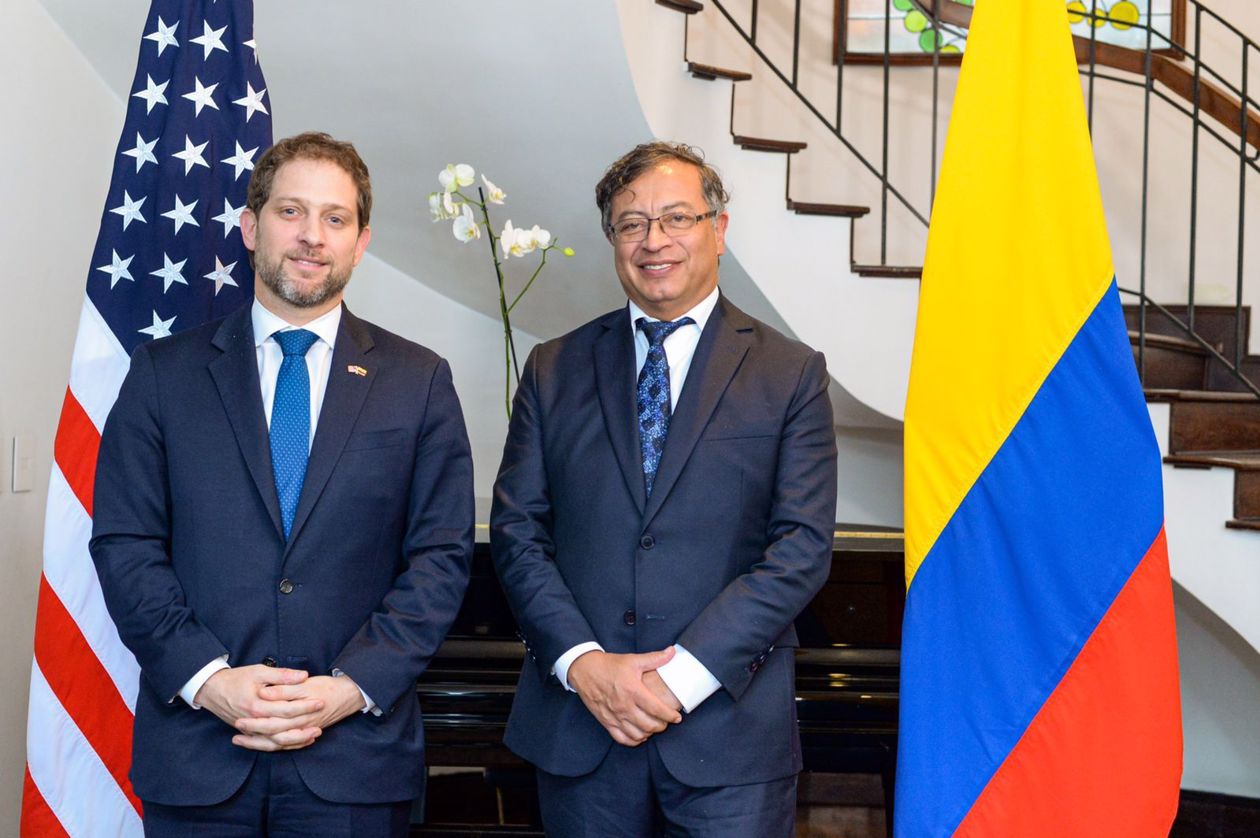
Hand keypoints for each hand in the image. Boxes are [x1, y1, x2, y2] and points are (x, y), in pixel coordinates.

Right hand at [195, 665, 324, 750]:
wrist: (212, 690)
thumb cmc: (236, 679)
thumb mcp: (259, 671)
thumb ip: (282, 675)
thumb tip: (303, 676)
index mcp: (257, 706)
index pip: (286, 709)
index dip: (305, 706)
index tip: (320, 701)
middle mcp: (254, 722)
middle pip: (283, 729)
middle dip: (305, 725)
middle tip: (322, 719)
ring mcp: (251, 731)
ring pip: (276, 741)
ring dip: (297, 740)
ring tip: (314, 734)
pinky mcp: (249, 734)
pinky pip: (268, 745)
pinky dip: (284, 745)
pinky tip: (298, 742)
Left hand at [231, 675, 366, 751]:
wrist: (350, 694)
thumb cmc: (328, 686)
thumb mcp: (306, 683)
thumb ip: (285, 687)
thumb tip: (266, 693)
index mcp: (299, 713)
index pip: (272, 720)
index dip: (255, 720)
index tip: (238, 718)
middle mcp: (300, 726)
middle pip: (271, 734)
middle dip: (252, 733)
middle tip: (236, 728)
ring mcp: (303, 731)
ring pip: (277, 743)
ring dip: (258, 742)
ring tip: (240, 739)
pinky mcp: (306, 733)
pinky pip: (286, 745)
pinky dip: (272, 746)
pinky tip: (260, 742)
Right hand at [567, 648, 682, 746]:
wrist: (585, 670)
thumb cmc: (610, 665)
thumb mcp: (633, 660)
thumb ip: (655, 658)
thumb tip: (672, 652)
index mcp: (632, 690)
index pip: (656, 709)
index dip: (670, 715)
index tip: (677, 717)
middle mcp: (624, 706)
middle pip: (649, 725)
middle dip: (662, 726)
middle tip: (667, 722)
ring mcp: (614, 716)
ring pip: (637, 734)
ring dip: (649, 733)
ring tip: (654, 727)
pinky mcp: (606, 721)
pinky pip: (622, 738)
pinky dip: (634, 740)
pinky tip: (640, 735)